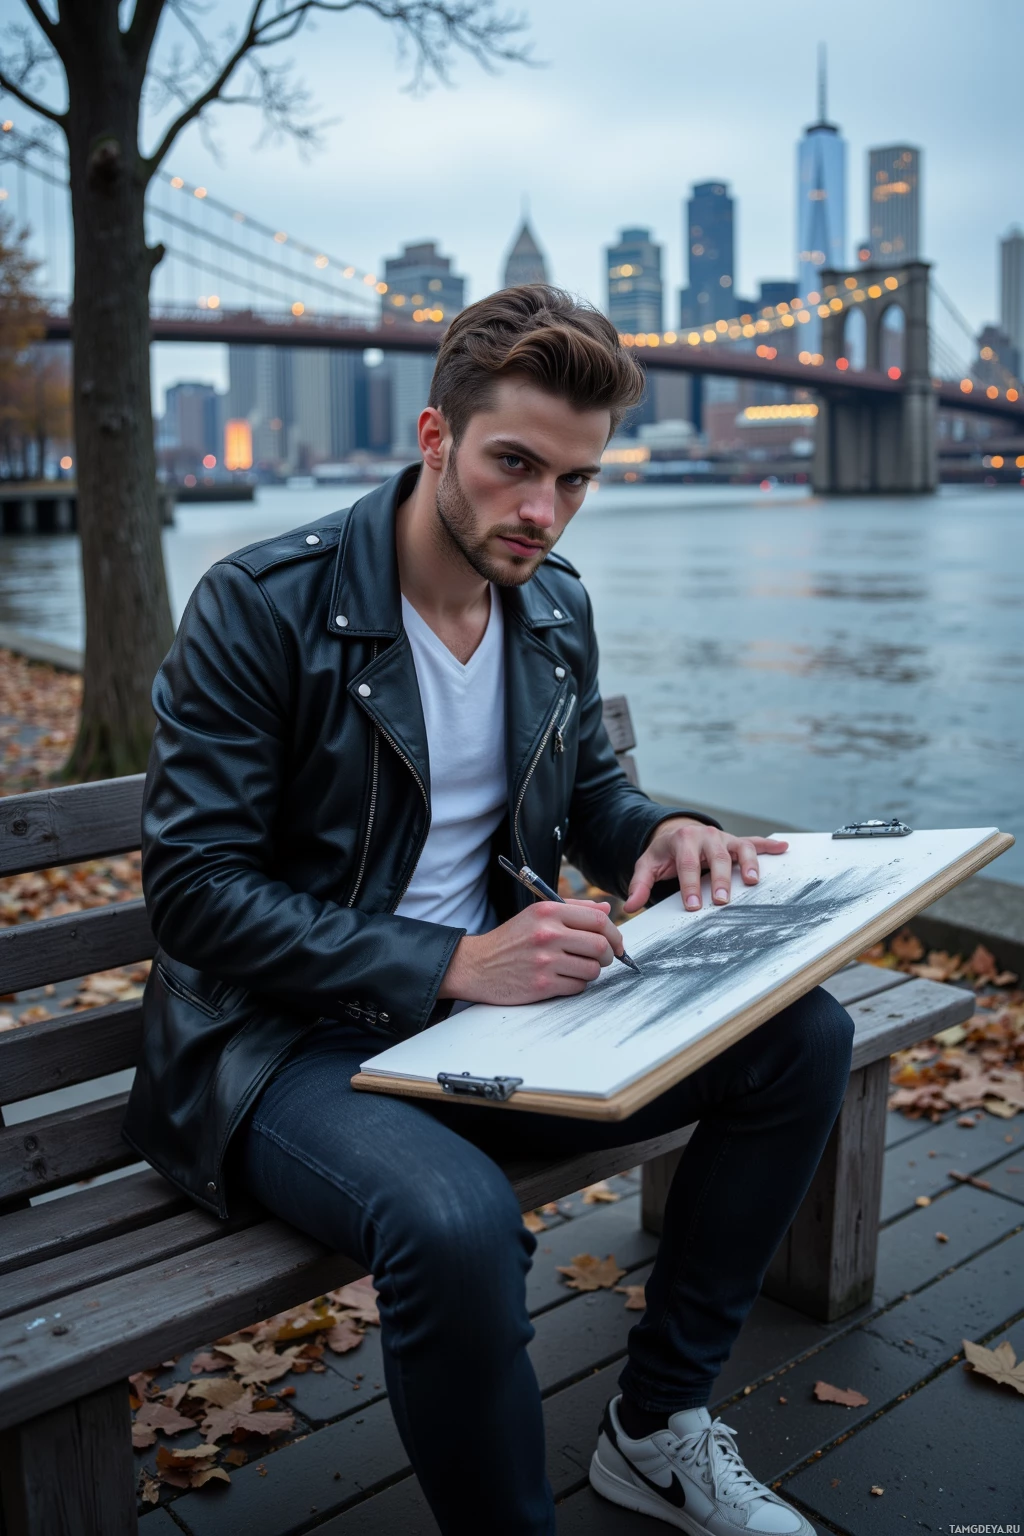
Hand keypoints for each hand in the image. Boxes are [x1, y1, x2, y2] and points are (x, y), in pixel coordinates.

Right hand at [439, 900, 623, 1004]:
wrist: (478, 965)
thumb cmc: (511, 939)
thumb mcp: (537, 915)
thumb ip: (573, 909)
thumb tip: (606, 908)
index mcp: (548, 912)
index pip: (598, 919)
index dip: (614, 933)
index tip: (616, 943)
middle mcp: (547, 934)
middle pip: (600, 945)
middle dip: (609, 955)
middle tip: (603, 958)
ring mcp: (545, 961)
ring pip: (592, 969)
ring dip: (591, 971)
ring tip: (577, 968)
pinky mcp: (542, 985)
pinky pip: (578, 986)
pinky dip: (576, 984)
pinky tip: (563, 978)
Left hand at [624, 818, 788, 914]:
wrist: (676, 833)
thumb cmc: (664, 854)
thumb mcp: (648, 865)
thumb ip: (639, 884)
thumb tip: (630, 907)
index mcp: (683, 840)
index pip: (687, 865)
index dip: (689, 886)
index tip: (692, 906)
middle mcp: (706, 836)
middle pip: (716, 858)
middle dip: (720, 880)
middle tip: (722, 901)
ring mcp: (724, 838)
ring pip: (739, 848)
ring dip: (748, 864)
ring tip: (753, 881)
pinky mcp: (736, 842)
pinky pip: (755, 842)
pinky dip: (769, 845)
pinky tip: (784, 848)